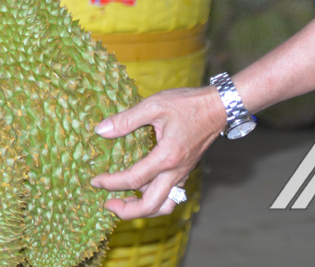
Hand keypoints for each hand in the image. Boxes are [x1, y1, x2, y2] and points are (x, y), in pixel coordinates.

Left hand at [89, 87, 225, 218]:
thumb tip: (101, 130)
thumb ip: (126, 119)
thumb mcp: (154, 105)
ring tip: (124, 202)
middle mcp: (176, 172)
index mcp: (166, 157)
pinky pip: (171, 196)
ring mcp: (182, 174)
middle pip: (151, 206)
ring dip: (143, 210)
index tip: (96, 181)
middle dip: (127, 211)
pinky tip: (142, 189)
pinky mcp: (186, 171)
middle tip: (107, 203)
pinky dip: (155, 200)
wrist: (219, 107)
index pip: (134, 180)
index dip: (111, 183)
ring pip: (164, 206)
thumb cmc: (188, 104)